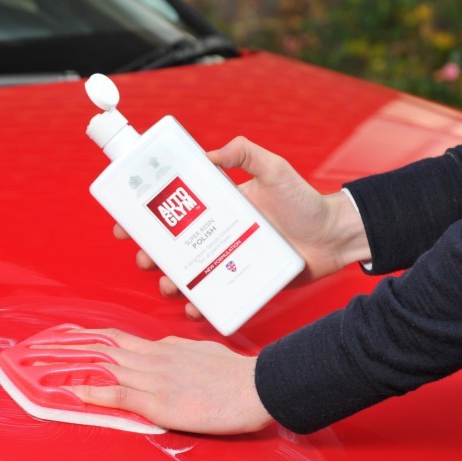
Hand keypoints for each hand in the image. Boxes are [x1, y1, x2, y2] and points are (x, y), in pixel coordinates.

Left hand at [61, 328, 273, 434]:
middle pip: (98, 349)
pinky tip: (74, 392)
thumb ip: (179, 353)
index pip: (113, 339)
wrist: (259, 385)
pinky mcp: (162, 402)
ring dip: (69, 367)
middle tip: (35, 348)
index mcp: (162, 349)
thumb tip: (165, 352)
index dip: (84, 338)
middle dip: (64, 349)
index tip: (62, 337)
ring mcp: (155, 379)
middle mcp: (153, 359)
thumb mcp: (202, 354)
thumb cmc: (237, 374)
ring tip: (40, 366)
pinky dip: (95, 392)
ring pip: (103, 367)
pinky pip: (121, 394)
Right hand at [117, 136, 371, 318]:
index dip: (148, 217)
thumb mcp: (274, 169)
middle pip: (175, 246)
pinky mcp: (245, 283)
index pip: (176, 210)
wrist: (335, 236)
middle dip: (152, 253)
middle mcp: (221, 234)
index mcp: (221, 207)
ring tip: (168, 284)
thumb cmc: (306, 201)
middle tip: (144, 256)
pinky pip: (217, 297)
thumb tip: (209, 154)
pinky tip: (194, 307)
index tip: (126, 223)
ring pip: (190, 274)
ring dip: (172, 281)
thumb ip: (245, 153)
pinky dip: (201, 305)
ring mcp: (231, 260)